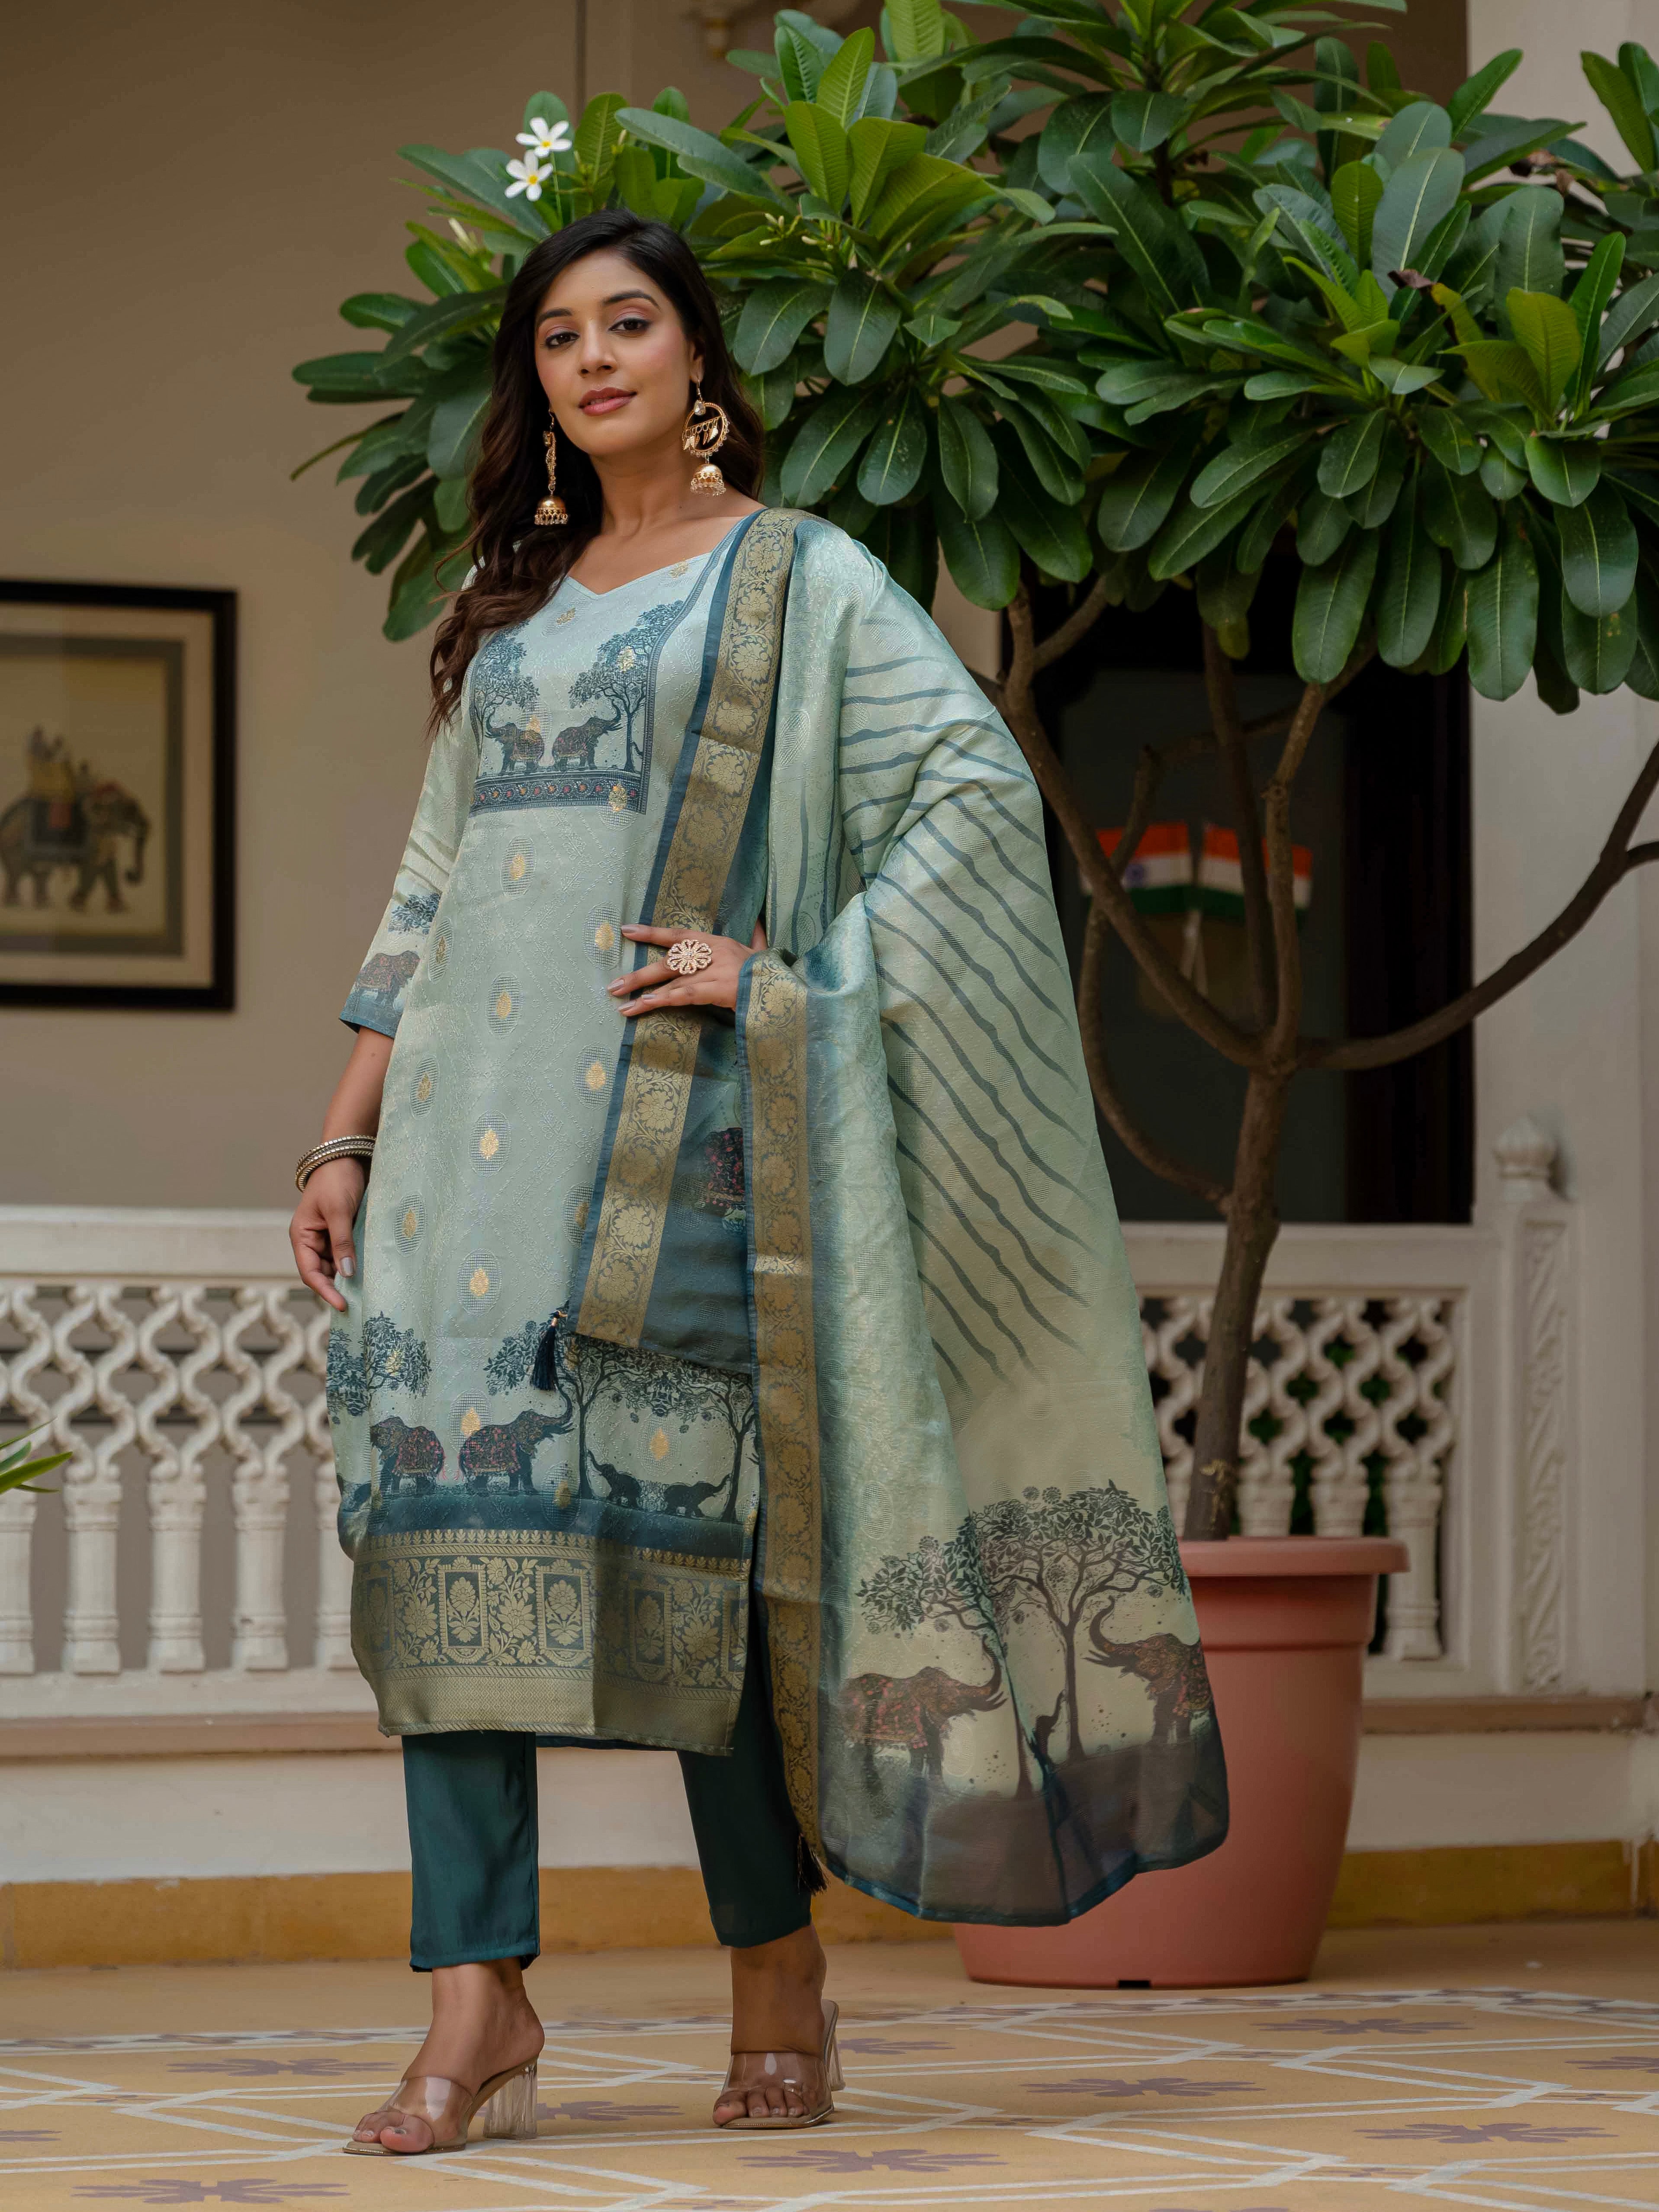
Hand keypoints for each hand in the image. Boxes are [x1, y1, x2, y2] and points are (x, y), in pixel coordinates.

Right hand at [290, 1157, 367, 1312]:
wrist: (349, 1155)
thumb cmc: (337, 1180)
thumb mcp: (339, 1211)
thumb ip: (342, 1242)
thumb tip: (347, 1273)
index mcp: (302, 1236)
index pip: (310, 1272)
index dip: (325, 1291)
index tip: (342, 1305)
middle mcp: (313, 1240)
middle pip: (323, 1272)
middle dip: (339, 1287)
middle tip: (360, 1302)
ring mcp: (328, 1237)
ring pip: (337, 1265)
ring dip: (350, 1276)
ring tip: (368, 1289)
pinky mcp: (344, 1232)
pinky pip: (349, 1253)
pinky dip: (357, 1262)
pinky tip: (371, 1271)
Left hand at [610, 921, 765, 1017]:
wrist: (789, 988)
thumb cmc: (773, 973)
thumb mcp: (762, 951)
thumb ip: (756, 938)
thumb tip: (759, 922)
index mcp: (719, 942)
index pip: (679, 934)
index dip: (652, 932)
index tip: (626, 930)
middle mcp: (713, 952)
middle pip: (669, 961)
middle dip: (640, 974)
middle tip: (613, 985)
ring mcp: (715, 970)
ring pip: (672, 981)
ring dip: (645, 994)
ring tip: (622, 1006)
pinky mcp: (718, 989)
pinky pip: (684, 994)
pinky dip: (663, 1000)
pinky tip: (645, 1005)